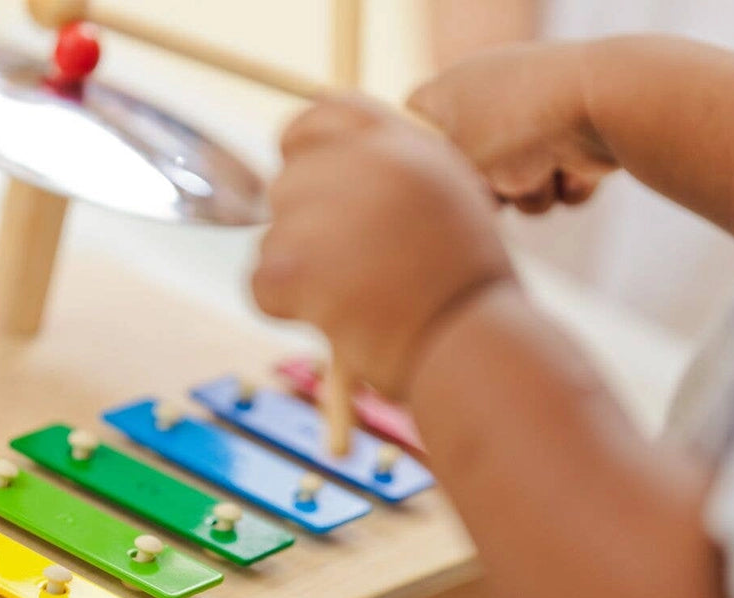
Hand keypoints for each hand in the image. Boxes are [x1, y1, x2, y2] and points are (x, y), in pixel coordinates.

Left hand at [251, 95, 514, 398]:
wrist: (473, 347)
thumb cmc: (468, 294)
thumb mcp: (448, 207)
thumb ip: (391, 181)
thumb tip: (327, 182)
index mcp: (405, 142)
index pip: (323, 115)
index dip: (302, 148)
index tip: (300, 176)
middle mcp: (363, 163)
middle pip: (288, 182)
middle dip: (303, 229)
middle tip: (346, 272)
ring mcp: (325, 211)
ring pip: (273, 237)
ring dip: (301, 274)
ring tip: (356, 303)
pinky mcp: (294, 263)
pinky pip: (260, 281)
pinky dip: (285, 310)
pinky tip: (333, 322)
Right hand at [408, 42, 617, 212]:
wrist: (604, 102)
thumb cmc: (513, 132)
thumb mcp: (454, 170)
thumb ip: (437, 190)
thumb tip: (457, 206)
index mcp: (447, 90)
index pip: (413, 122)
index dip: (421, 155)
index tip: (433, 180)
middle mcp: (488, 96)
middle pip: (473, 169)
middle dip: (492, 191)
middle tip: (496, 189)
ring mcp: (534, 114)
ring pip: (521, 181)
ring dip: (534, 194)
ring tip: (544, 176)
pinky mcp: (577, 130)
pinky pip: (560, 179)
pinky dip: (568, 185)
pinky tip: (575, 173)